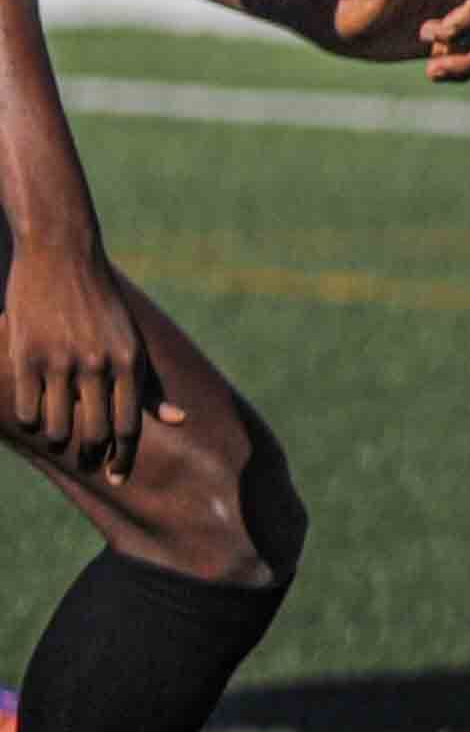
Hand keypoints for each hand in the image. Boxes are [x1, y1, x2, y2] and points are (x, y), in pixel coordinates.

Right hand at [3, 243, 155, 478]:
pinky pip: (27, 407)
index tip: (116, 476)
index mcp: (130, 362)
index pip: (130, 426)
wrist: (62, 255)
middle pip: (95, 433)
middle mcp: (98, 364)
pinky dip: (30, 420)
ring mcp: (60, 360)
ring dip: (58, 440)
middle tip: (84, 463)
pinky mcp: (26, 354)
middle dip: (90, 456)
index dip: (123, 458)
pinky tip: (33, 417)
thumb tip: (180, 421)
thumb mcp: (132, 341)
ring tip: (58, 438)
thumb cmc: (101, 304)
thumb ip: (151, 384)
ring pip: (58, 426)